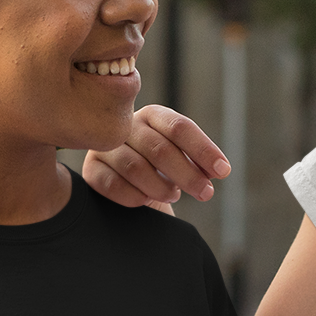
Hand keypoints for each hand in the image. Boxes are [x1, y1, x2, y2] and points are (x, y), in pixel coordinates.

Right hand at [83, 106, 229, 208]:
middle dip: (187, 174)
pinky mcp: (91, 170)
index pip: (180, 128)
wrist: (130, 184)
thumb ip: (198, 161)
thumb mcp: (181, 158)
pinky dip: (135, 197)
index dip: (203, 150)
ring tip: (174, 196)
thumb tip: (218, 170)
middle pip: (160, 149)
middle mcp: (127, 125)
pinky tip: (146, 200)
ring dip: (161, 187)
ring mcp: (105, 146)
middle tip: (205, 193)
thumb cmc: (161, 169)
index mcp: (154, 115)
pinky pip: (113, 185)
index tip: (223, 171)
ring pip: (136, 168)